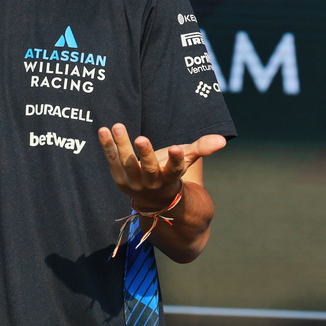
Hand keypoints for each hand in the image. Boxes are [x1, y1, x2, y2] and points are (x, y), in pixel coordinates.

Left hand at [97, 124, 225, 209]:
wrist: (152, 199)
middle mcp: (153, 182)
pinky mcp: (119, 178)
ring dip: (122, 145)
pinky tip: (103, 130)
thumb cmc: (170, 172)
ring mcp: (134, 182)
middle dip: (146, 154)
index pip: (177, 169)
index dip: (177, 159)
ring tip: (118, 126)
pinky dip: (107, 146)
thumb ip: (202, 148)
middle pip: (149, 168)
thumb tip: (222, 139)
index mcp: (172, 178)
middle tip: (141, 138)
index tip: (177, 148)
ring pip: (128, 163)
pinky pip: (112, 160)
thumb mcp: (187, 160)